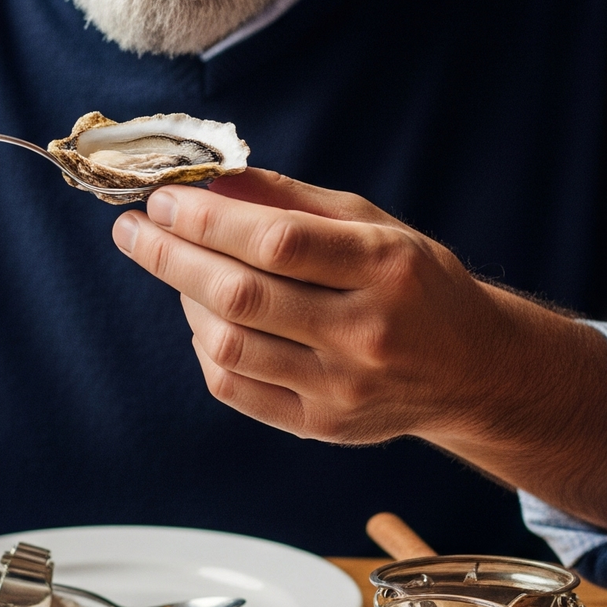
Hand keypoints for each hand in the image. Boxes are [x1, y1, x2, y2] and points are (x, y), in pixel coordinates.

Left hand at [111, 168, 606, 528]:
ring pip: (229, 345)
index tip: (163, 199)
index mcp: (384, 267)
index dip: (208, 219)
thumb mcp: (372, 222)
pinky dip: (204, 347)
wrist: (473, 368)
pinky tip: (204, 318)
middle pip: (241, 296)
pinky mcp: (323, 427)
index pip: (276, 242)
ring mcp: (342, 388)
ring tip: (175, 269)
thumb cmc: (415, 281)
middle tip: (133, 229)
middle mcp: (365, 332)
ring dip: (185, 300)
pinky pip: (235, 388)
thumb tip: (210, 179)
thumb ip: (291, 199)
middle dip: (171, 256)